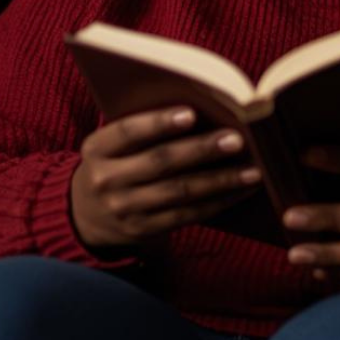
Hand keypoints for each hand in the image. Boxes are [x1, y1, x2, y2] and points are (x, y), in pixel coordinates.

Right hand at [70, 106, 261, 251]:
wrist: (84, 213)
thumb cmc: (117, 160)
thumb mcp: (115, 142)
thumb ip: (145, 127)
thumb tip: (207, 109)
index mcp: (98, 148)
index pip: (128, 132)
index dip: (159, 122)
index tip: (192, 113)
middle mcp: (106, 180)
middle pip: (161, 162)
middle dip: (202, 150)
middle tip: (238, 139)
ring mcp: (124, 209)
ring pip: (179, 192)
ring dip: (221, 180)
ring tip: (254, 169)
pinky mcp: (143, 230)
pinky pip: (187, 216)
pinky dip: (219, 201)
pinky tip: (243, 190)